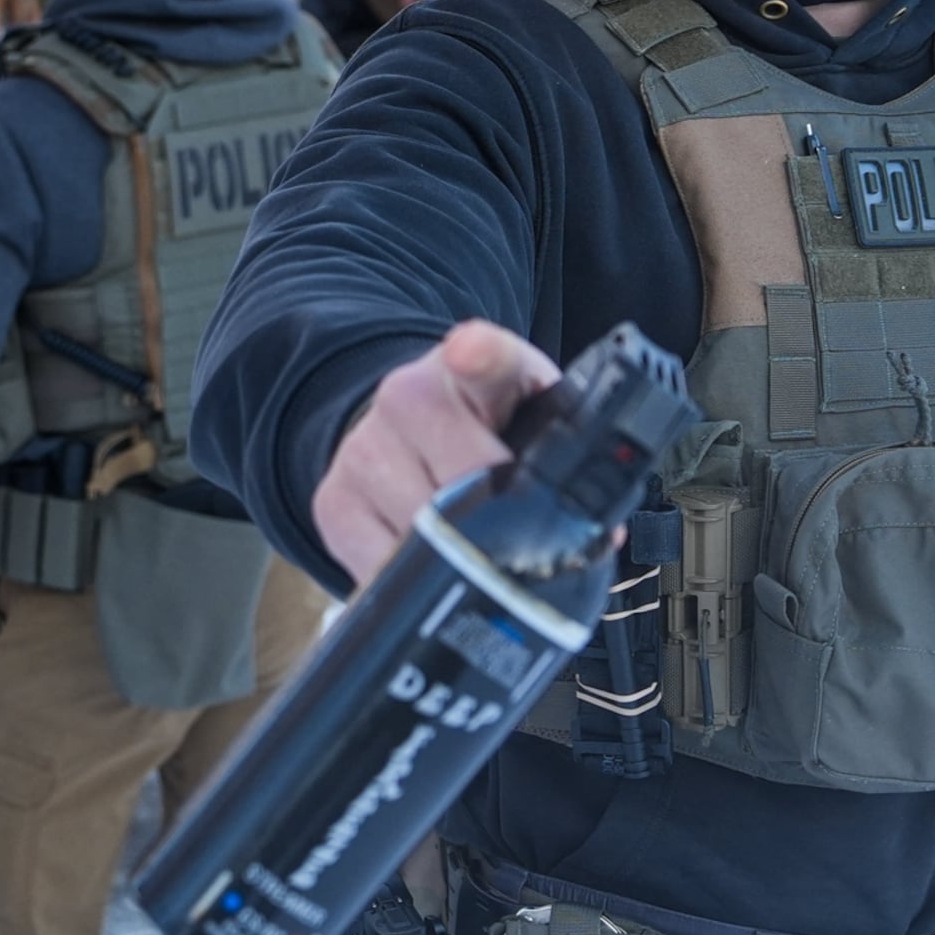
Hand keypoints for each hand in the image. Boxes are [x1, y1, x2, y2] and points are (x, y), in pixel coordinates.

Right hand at [311, 321, 560, 583]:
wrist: (409, 429)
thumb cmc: (489, 429)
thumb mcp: (537, 418)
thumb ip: (571, 453)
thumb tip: (602, 529)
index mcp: (476, 366)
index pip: (480, 353)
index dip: (478, 355)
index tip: (471, 354)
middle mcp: (406, 396)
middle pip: (460, 477)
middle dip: (499, 521)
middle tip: (524, 541)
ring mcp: (363, 448)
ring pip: (420, 529)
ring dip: (457, 557)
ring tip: (478, 553)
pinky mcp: (333, 501)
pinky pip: (377, 563)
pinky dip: (412, 581)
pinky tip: (433, 567)